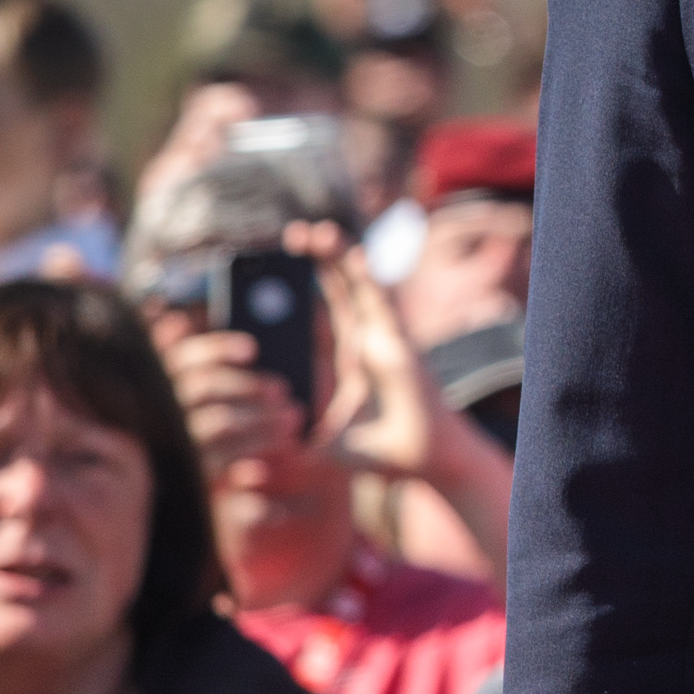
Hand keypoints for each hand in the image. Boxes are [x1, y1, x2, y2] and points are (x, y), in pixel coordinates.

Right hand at [149, 313, 310, 476]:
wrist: (179, 490)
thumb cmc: (197, 427)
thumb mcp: (197, 395)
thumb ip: (202, 362)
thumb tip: (178, 321)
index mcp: (159, 385)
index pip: (184, 358)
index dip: (217, 349)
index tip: (253, 349)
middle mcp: (160, 411)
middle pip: (204, 385)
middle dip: (248, 385)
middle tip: (282, 389)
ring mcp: (172, 442)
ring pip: (219, 421)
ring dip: (261, 417)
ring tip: (293, 416)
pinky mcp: (188, 473)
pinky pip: (222, 458)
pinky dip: (254, 446)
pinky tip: (280, 441)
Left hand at [284, 220, 441, 477]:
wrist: (424, 462)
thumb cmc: (385, 454)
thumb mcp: (327, 442)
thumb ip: (302, 436)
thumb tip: (270, 444)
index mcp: (354, 360)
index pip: (330, 312)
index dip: (312, 285)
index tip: (288, 262)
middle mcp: (371, 343)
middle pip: (343, 290)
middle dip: (321, 261)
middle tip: (296, 233)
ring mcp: (386, 341)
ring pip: (360, 289)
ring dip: (339, 259)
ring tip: (317, 231)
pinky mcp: (399, 346)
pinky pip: (380, 306)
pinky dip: (367, 280)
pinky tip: (352, 256)